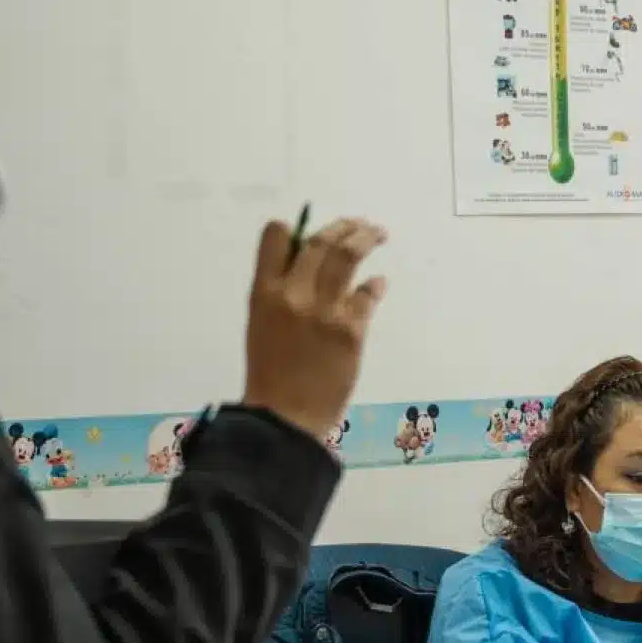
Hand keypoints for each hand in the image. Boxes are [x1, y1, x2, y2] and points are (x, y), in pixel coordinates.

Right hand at [242, 217, 388, 438]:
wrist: (285, 416)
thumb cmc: (270, 374)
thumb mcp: (262, 325)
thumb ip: (281, 294)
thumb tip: (306, 268)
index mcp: (263, 292)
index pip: (276, 238)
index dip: (294, 228)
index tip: (311, 228)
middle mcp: (293, 293)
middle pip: (321, 242)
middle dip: (344, 227)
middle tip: (361, 225)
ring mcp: (325, 310)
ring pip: (348, 256)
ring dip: (366, 239)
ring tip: (377, 233)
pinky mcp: (352, 329)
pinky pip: (368, 294)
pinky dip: (375, 285)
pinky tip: (379, 283)